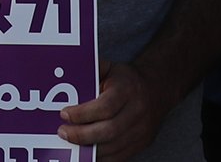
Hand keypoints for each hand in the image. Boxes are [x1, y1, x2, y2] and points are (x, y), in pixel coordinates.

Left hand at [58, 60, 172, 160]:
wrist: (157, 89)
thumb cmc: (126, 79)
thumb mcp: (110, 68)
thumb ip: (90, 71)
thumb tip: (66, 74)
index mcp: (128, 90)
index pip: (105, 107)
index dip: (83, 113)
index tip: (64, 114)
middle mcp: (138, 111)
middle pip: (109, 130)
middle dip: (82, 135)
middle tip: (63, 132)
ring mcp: (142, 130)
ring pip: (114, 147)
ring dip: (89, 149)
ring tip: (70, 143)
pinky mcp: (143, 143)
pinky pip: (120, 156)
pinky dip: (101, 157)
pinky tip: (86, 153)